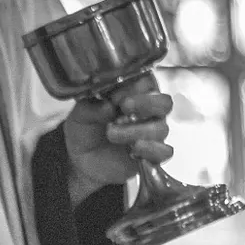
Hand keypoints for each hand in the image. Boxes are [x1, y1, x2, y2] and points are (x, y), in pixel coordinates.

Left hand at [64, 75, 172, 199]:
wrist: (82, 161)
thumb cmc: (85, 131)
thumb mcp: (80, 116)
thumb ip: (90, 107)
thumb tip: (107, 105)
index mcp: (133, 95)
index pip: (147, 82)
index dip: (134, 86)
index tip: (114, 94)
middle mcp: (148, 113)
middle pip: (164, 102)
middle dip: (146, 103)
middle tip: (124, 107)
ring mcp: (152, 134)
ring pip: (161, 128)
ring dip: (137, 130)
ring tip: (111, 133)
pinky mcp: (152, 156)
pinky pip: (164, 152)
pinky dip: (151, 150)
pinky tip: (133, 149)